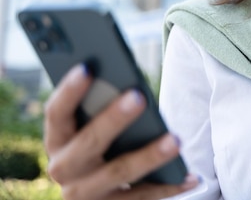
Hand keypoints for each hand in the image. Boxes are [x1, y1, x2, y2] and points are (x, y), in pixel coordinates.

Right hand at [44, 64, 198, 199]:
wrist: (92, 196)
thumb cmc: (99, 145)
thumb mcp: (90, 128)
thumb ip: (101, 108)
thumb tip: (130, 84)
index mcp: (57, 140)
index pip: (57, 113)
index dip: (69, 91)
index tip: (87, 67)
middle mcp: (64, 169)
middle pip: (89, 142)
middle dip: (114, 119)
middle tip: (138, 97)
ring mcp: (86, 192)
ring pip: (120, 171)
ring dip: (150, 155)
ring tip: (175, 139)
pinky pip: (143, 196)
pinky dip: (170, 186)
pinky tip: (191, 176)